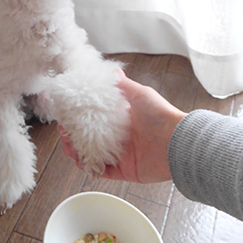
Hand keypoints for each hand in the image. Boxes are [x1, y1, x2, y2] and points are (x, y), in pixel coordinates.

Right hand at [59, 69, 185, 182]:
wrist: (178, 142)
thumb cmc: (160, 115)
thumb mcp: (139, 93)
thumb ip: (122, 85)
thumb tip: (112, 71)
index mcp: (122, 120)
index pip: (95, 119)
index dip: (80, 118)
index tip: (68, 116)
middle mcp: (120, 137)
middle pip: (90, 138)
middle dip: (74, 136)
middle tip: (64, 133)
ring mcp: (121, 155)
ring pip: (92, 155)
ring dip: (78, 152)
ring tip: (68, 147)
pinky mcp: (125, 171)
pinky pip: (102, 171)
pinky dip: (89, 168)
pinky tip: (79, 161)